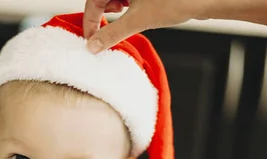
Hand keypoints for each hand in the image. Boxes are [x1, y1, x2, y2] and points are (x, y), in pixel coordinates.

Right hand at [83, 0, 214, 52]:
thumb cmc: (177, 1)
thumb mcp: (138, 20)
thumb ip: (111, 33)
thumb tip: (93, 45)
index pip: (93, 0)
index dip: (89, 21)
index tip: (91, 39)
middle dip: (102, 15)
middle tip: (108, 29)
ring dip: (115, 11)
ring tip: (126, 18)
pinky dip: (127, 6)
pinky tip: (136, 12)